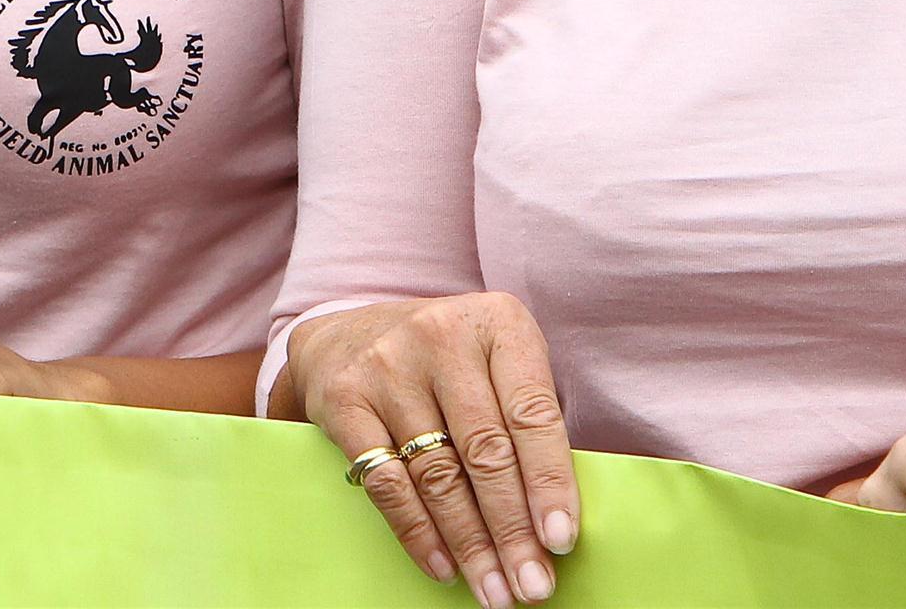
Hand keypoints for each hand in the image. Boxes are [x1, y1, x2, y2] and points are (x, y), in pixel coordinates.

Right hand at [287, 295, 577, 607]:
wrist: (347, 333)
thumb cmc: (447, 361)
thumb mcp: (495, 361)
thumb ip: (525, 419)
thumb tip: (555, 520)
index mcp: (497, 323)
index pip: (532, 413)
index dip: (549, 481)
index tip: (561, 539)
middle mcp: (441, 335)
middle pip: (486, 451)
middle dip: (513, 529)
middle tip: (533, 586)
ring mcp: (387, 365)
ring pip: (438, 474)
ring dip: (471, 544)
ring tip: (495, 590)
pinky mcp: (344, 398)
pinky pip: (388, 482)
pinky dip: (418, 532)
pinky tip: (443, 566)